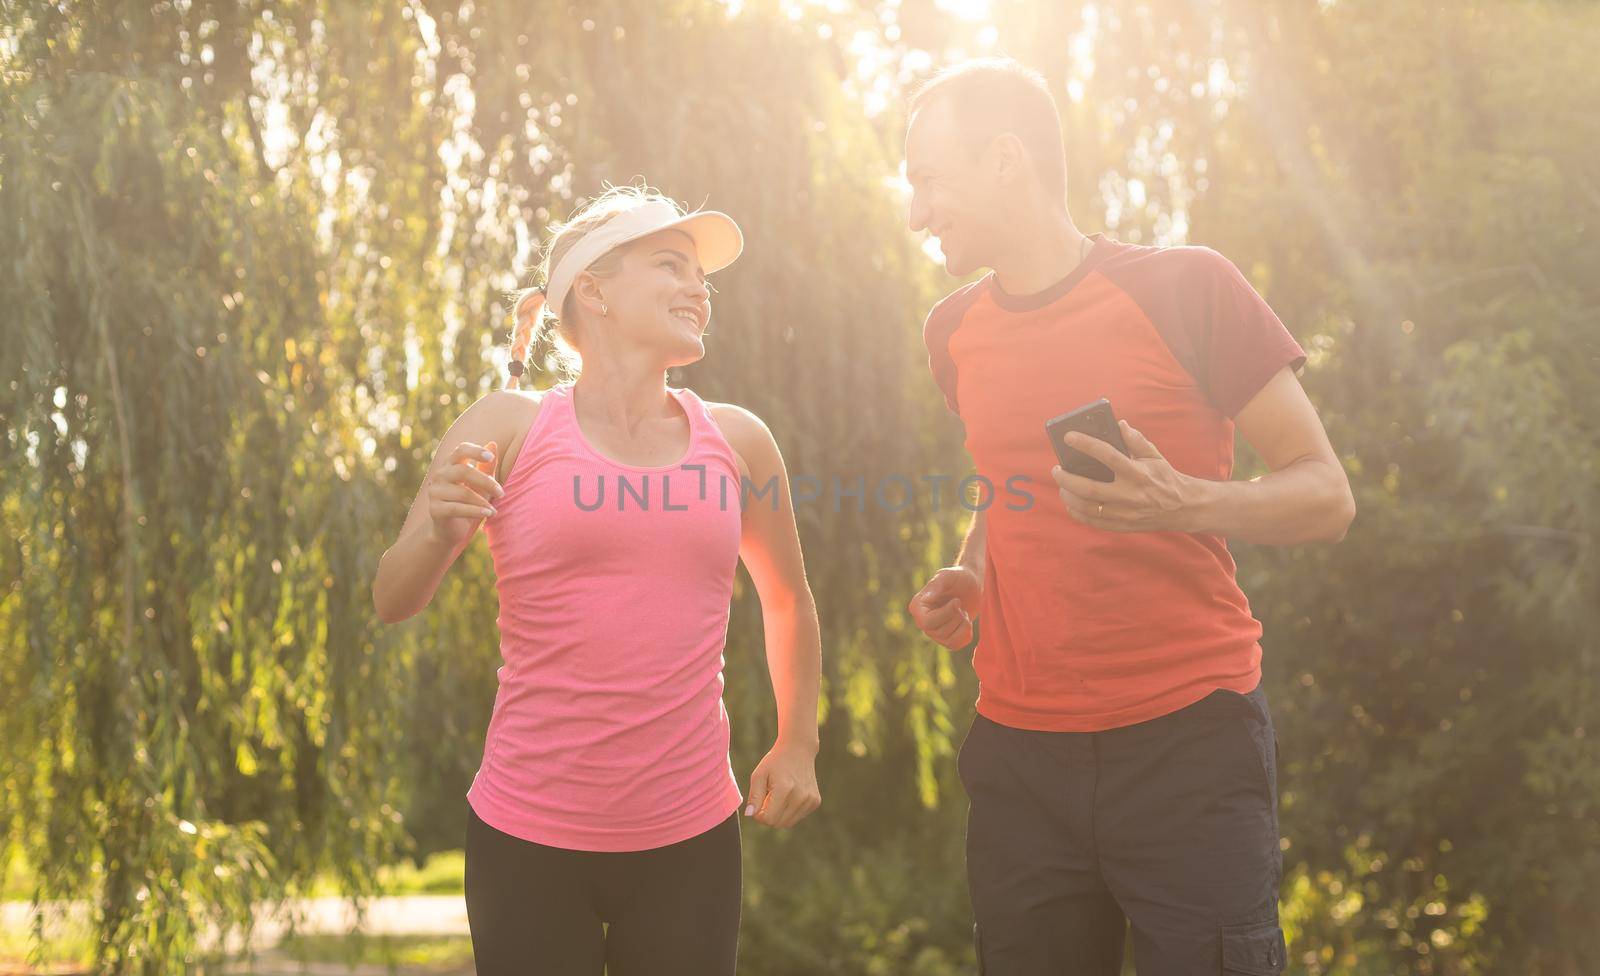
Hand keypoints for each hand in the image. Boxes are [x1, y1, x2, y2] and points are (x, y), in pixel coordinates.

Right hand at [426, 440, 503, 546]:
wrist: (452, 529)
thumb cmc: (470, 502)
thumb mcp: (482, 484)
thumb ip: (487, 467)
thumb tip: (493, 444)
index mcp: (451, 465)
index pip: (460, 450)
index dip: (475, 451)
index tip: (491, 457)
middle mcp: (440, 475)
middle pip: (463, 471)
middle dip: (486, 482)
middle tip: (501, 493)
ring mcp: (435, 492)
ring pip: (462, 492)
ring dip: (482, 501)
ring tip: (493, 509)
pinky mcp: (434, 509)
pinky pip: (457, 508)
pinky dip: (475, 511)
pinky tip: (489, 514)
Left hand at [745, 741, 820, 828]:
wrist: (798, 750)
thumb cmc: (775, 762)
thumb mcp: (759, 775)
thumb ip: (754, 796)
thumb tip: (750, 815)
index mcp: (784, 789)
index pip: (768, 818)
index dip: (759, 815)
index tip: (758, 804)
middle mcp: (800, 796)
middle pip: (778, 823)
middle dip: (768, 816)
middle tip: (766, 799)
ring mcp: (810, 800)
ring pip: (788, 823)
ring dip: (779, 815)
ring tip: (778, 797)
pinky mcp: (815, 802)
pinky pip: (797, 817)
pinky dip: (790, 811)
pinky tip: (789, 795)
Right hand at [907, 566, 981, 648]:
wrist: (972, 585)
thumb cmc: (958, 577)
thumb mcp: (947, 576)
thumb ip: (936, 585)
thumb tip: (926, 599)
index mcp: (917, 606)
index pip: (926, 622)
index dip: (945, 614)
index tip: (957, 601)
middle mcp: (922, 621)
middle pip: (939, 632)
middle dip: (956, 618)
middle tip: (960, 603)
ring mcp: (934, 632)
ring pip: (948, 641)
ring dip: (963, 625)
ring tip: (963, 611)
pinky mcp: (946, 639)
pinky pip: (955, 646)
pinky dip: (966, 634)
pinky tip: (966, 621)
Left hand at [1050, 420, 1194, 532]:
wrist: (1183, 507)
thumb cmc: (1164, 477)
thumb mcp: (1155, 455)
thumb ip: (1136, 440)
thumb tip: (1119, 425)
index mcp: (1138, 473)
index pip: (1107, 455)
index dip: (1086, 444)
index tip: (1068, 436)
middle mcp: (1130, 494)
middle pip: (1089, 488)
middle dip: (1067, 478)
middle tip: (1056, 469)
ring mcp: (1125, 513)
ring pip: (1087, 508)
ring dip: (1068, 496)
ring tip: (1061, 485)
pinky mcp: (1122, 526)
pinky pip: (1093, 522)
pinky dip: (1077, 513)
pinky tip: (1070, 502)